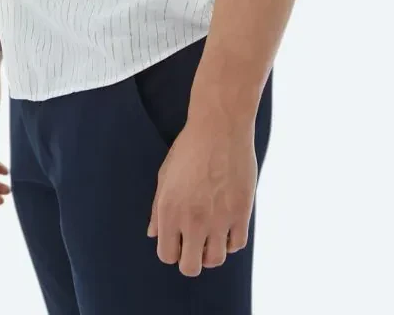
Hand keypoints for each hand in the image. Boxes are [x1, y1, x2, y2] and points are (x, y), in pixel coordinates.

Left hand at [146, 113, 256, 275]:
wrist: (220, 126)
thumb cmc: (190, 147)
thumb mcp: (165, 174)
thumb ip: (157, 209)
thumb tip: (153, 234)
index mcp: (169, 210)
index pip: (167, 255)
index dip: (172, 250)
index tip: (178, 240)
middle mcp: (192, 219)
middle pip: (190, 267)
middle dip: (191, 258)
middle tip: (195, 242)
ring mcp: (218, 219)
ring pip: (215, 260)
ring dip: (212, 251)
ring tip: (212, 232)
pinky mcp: (241, 213)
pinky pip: (236, 245)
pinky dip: (231, 240)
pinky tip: (227, 224)